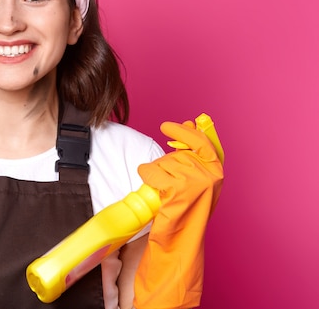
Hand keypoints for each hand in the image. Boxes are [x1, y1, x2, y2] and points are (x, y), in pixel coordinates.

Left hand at [133, 120, 223, 308]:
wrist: (180, 241)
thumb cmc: (186, 211)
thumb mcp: (197, 180)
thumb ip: (194, 155)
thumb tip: (191, 123)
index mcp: (217, 171)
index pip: (203, 142)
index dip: (186, 133)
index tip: (168, 126)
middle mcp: (211, 175)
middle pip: (177, 154)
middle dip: (166, 165)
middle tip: (167, 184)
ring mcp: (196, 181)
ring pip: (163, 163)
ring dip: (157, 175)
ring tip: (165, 194)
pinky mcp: (178, 188)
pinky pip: (153, 171)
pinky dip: (148, 177)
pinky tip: (155, 191)